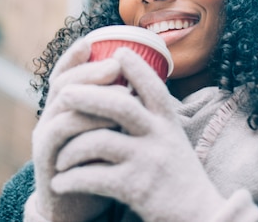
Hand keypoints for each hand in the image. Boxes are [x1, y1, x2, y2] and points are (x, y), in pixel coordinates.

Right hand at [26, 38, 120, 221]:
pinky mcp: (47, 157)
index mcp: (63, 110)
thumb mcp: (105, 135)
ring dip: (93, 94)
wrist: (77, 211)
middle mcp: (49, 118)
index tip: (93, 41)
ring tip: (123, 91)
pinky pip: (62, 130)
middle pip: (64, 83)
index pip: (65, 75)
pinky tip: (109, 119)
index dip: (75, 56)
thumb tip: (140, 83)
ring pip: (63, 103)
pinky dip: (85, 120)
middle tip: (116, 65)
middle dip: (90, 70)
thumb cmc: (96, 168)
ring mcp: (45, 137)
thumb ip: (113, 111)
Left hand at [49, 48, 257, 221]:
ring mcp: (149, 162)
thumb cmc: (178, 176)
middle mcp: (161, 137)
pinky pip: (94, 177)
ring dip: (71, 149)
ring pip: (100, 142)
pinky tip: (61, 183)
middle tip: (62, 94)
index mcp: (169, 123)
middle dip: (87, 96)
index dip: (136, 67)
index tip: (118, 52)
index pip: (153, 86)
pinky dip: (71, 180)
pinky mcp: (137, 189)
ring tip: (59, 158)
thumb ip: (153, 118)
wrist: (198, 217)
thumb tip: (128, 89)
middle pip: (120, 106)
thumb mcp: (173, 140)